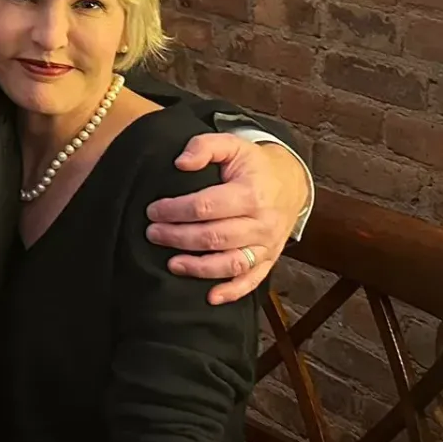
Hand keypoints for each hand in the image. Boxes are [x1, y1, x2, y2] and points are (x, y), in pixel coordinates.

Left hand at [146, 136, 310, 304]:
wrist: (290, 183)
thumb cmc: (253, 165)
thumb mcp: (232, 144)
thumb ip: (204, 145)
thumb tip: (180, 163)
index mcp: (251, 193)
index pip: (206, 206)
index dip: (175, 210)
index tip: (153, 210)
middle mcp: (262, 223)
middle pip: (214, 237)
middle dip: (178, 237)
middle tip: (152, 234)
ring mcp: (267, 245)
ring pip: (231, 263)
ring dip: (198, 268)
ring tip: (171, 264)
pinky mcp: (269, 260)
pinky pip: (251, 281)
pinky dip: (232, 292)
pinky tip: (210, 297)